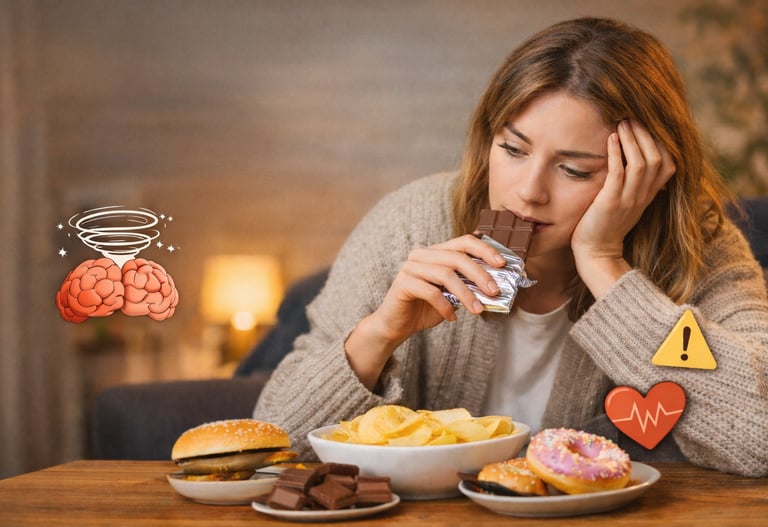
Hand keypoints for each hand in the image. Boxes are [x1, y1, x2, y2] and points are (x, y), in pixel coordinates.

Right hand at [344, 234, 504, 388]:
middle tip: (495, 291)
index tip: (502, 264)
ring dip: (466, 294)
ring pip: (446, 275)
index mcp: (435, 252)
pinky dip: (445, 306)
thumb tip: (495, 285)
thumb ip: (467, 285)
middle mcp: (422, 254)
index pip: (463, 242)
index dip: (484, 250)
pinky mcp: (403, 283)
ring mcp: (410, 267)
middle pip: (457, 257)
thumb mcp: (451, 295)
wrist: (396, 325)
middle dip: (480, 274)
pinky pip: (431, 292)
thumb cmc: (426, 308)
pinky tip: (452, 318)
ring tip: (478, 310)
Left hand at [571, 120, 675, 297]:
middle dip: (645, 135)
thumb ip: (633, 185)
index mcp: (648, 195)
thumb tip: (630, 160)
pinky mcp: (610, 203)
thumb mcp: (626, 203)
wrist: (596, 253)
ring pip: (641, 163)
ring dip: (632, 140)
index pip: (667, 164)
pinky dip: (616, 153)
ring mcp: (628, 199)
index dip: (659, 143)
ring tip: (622, 122)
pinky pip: (618, 174)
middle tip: (632, 117)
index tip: (645, 126)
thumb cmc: (604, 226)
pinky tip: (610, 139)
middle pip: (656, 158)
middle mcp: (642, 196)